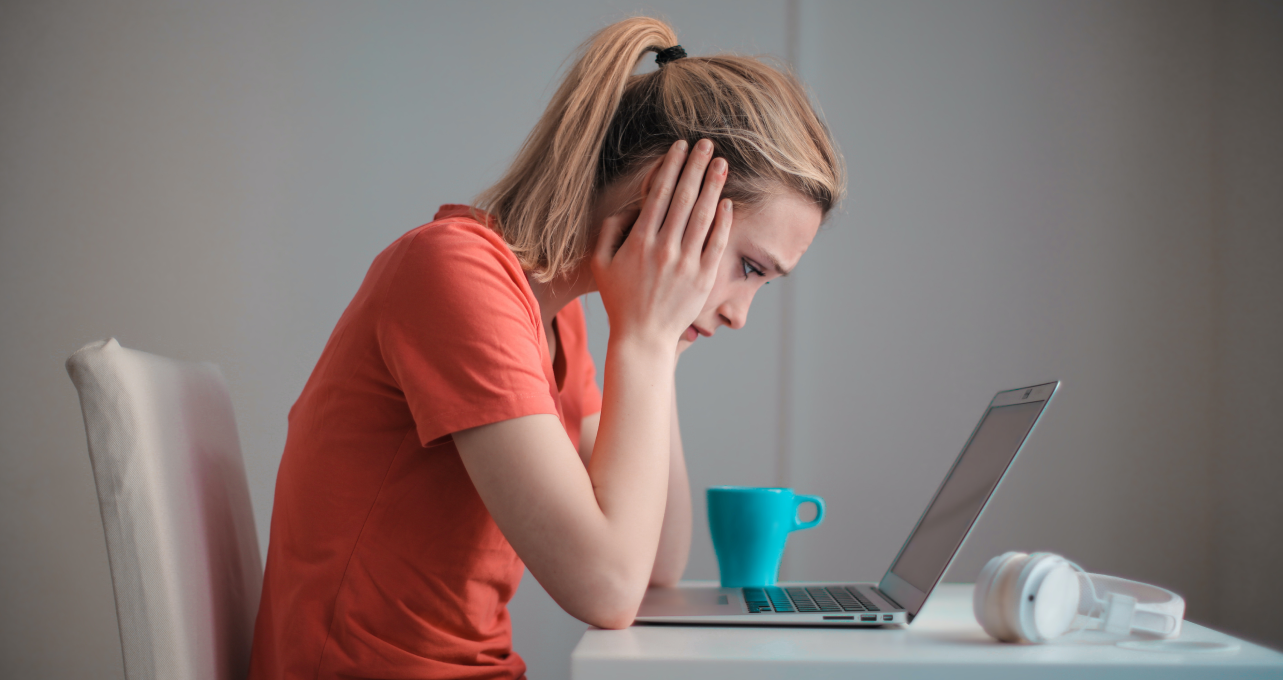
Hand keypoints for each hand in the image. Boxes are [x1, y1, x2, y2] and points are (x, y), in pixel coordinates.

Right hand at [591, 139, 732, 351]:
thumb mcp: (601, 264)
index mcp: (639, 241)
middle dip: (696, 167)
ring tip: (722, 163)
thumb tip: (628, 207)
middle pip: (683, 198)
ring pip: (702, 216)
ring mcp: (686, 264)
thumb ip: (609, 231)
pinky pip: (716, 244)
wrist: (642, 337)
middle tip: (707, 144)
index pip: (658, 194)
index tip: (680, 147)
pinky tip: (727, 202)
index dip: (671, 167)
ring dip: (713, 186)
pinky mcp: (703, 278)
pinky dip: (723, 221)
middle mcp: (664, 249)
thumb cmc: (620, 299)